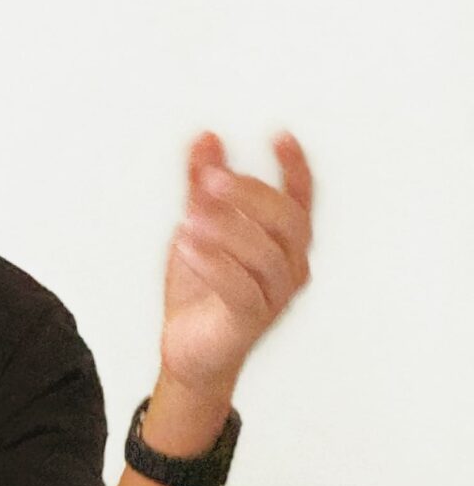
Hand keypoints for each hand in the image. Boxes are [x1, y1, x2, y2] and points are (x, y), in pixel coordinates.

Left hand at [159, 133, 312, 404]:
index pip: (300, 198)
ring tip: (189, 216)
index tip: (279, 135)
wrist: (189, 350)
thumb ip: (201, 186)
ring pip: (264, 254)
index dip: (295, 167)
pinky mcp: (250, 321)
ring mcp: (274, 295)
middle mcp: (290, 266)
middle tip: (210, 179)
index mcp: (283, 240)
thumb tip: (205, 139)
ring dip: (227, 229)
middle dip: (250, 195)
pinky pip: (239, 288)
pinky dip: (214, 264)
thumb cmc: (201, 290)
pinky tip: (186, 245)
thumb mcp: (197, 227)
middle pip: (286, 221)